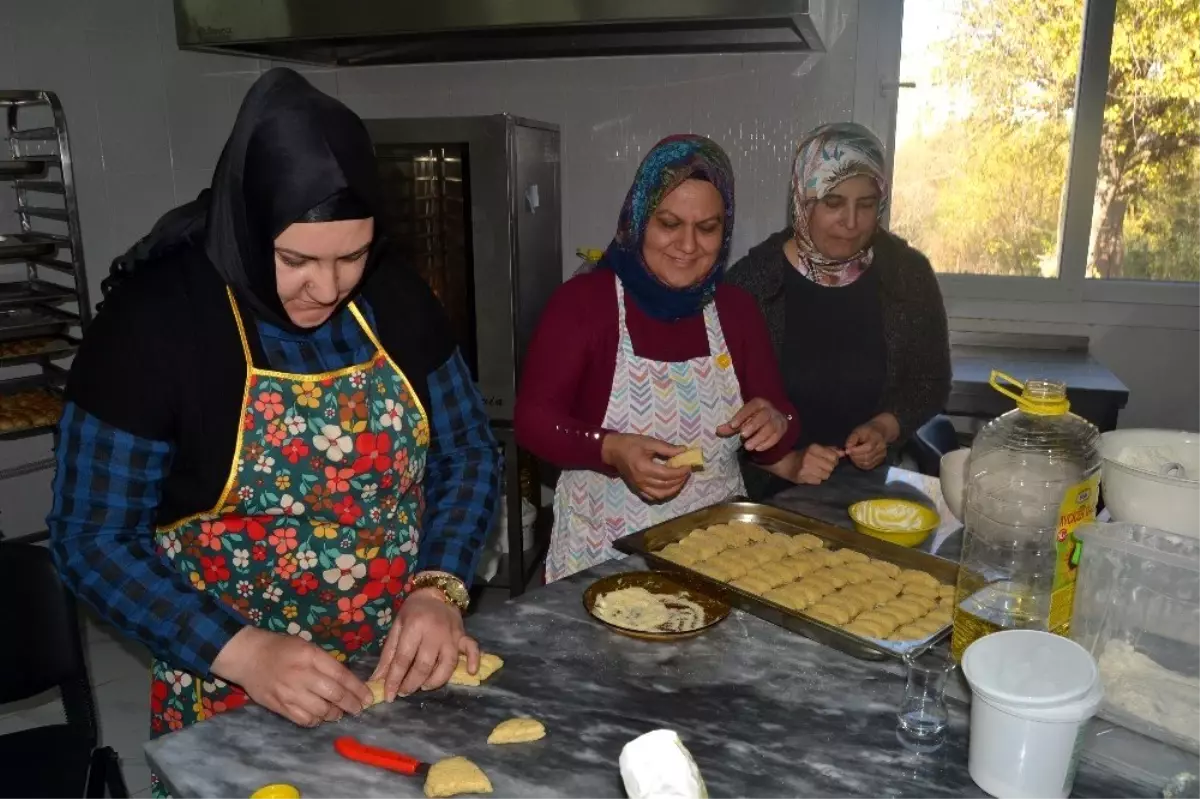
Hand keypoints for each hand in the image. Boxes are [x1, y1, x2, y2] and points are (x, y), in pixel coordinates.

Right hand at [211, 627, 372, 727]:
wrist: (247, 656)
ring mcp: (289, 693)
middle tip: (358, 708)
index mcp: (310, 656)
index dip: (357, 688)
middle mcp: (301, 675)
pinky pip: (303, 720)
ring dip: (334, 714)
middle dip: (351, 704)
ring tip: (339, 713)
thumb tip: (346, 681)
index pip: (341, 675)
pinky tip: (319, 717)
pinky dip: (316, 721)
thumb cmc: (280, 648)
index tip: (368, 697)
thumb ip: (325, 662)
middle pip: (334, 695)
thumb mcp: (306, 646)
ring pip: (321, 711)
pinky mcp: (279, 706)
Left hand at [371, 589, 478, 699]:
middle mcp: (434, 632)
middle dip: (412, 683)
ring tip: (424, 686)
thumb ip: (388, 654)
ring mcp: (451, 635)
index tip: (388, 696)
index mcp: (414, 626)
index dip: (395, 679)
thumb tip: (377, 680)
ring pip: (447, 664)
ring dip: (435, 680)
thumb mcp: (396, 627)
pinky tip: (471, 673)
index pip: (403, 658)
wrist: (436, 592)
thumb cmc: (413, 611)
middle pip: (424, 665)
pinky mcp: (463, 636)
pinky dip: (474, 661)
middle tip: (404, 692)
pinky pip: (472, 649)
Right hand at [601, 433, 690, 501]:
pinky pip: (652, 497)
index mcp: (644, 467)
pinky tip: (669, 487)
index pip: (668, 474)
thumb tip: (684, 451)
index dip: (681, 472)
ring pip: (661, 494)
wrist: (613, 451)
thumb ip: (667, 448)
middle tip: (687, 471)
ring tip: (681, 479)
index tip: (688, 466)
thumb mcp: (649, 442)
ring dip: (674, 488)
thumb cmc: (630, 444)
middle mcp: (642, 480)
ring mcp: (639, 487)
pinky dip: (663, 494)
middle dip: (680, 479)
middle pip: (666, 485)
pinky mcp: (637, 490)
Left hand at [717, 398, 788, 452]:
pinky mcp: (782, 429)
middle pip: (763, 416)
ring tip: (748, 447)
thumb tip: (718, 430)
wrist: (771, 424)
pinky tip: (758, 449)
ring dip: (759, 437)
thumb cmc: (752, 420)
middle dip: (753, 426)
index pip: (751, 406)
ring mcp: (778, 419)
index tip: (732, 425)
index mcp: (759, 403)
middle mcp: (770, 409)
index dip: (742, 415)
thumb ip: (731, 426)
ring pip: (770, 427)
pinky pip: (777, 436)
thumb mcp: (741, 422)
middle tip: (742, 435)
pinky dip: (767, 443)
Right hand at [797, 444, 843, 483]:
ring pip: (826, 475)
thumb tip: (844, 452)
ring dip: (823, 474)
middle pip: (831, 467)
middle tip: (822, 466)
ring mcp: (806, 469)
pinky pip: (819, 481)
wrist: (784, 463)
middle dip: (829, 467)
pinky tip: (812, 476)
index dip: (834, 459)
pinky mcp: (803, 478)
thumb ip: (830, 450)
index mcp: (813, 448)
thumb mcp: (816, 449)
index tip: (829, 460)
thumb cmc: (803, 455)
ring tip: (817, 471)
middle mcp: (810, 458)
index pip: (833, 457)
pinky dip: (817, 479)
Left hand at [844, 414, 898, 470]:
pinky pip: (868, 466)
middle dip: (855, 456)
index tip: (848, 450)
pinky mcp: (880, 461)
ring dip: (857, 461)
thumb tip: (847, 450)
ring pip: (867, 463)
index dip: (856, 451)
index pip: (868, 448)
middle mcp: (881, 448)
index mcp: (876, 438)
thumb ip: (851, 440)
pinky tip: (857, 459)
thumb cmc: (866, 431)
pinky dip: (861, 464)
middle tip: (849, 452)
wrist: (879, 433)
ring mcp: (881, 456)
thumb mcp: (857, 431)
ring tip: (853, 455)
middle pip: (867, 457)